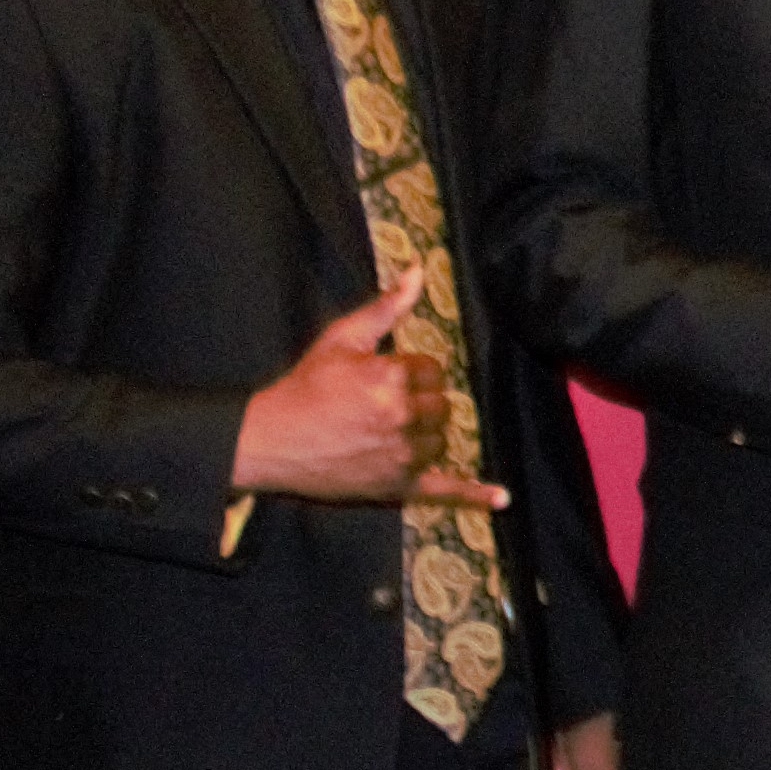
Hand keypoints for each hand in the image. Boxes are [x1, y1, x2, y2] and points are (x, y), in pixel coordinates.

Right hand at [232, 272, 507, 506]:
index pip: (433, 371)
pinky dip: (474, 495)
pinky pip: (445, 491)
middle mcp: (402, 418)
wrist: (269, 440)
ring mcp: (401, 456)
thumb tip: (419, 270)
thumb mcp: (341, 338)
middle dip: (421, 402)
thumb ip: (386, 307)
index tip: (386, 377)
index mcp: (391, 379)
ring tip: (393, 430)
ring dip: (427, 434)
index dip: (412, 372)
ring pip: (442, 440)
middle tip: (387, 404)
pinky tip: (501, 499)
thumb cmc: (304, 387)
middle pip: (442, 406)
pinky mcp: (397, 486)